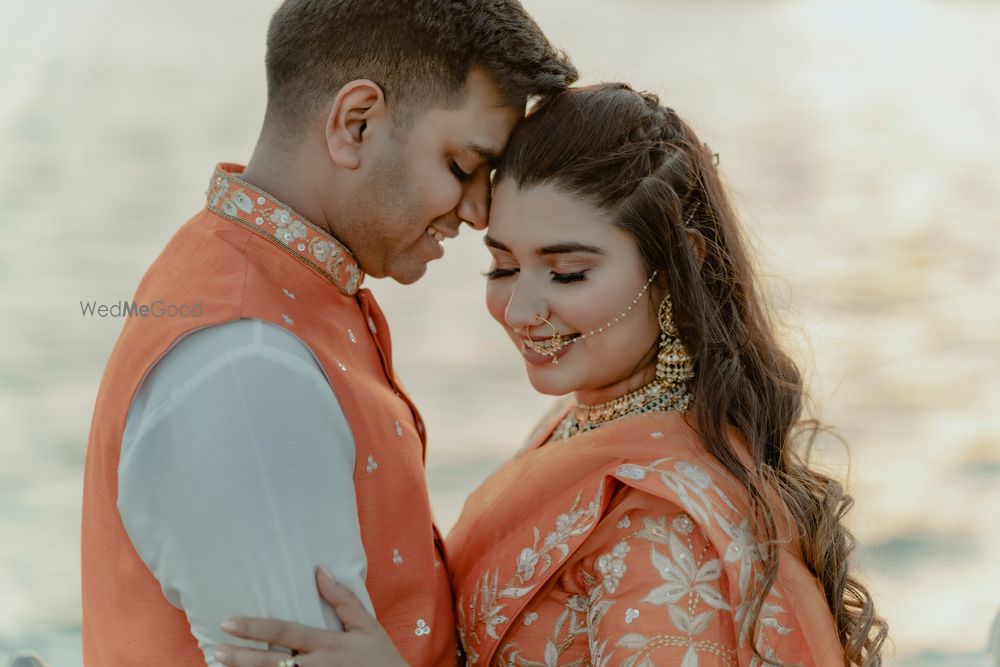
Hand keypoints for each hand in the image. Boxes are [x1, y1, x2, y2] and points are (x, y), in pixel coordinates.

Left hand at [215, 567, 408, 666]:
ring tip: (220, 666)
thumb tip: (320, 570)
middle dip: (241, 657)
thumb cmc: (382, 658)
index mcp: (329, 645)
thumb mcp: (367, 626)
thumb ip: (343, 599)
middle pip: (272, 663)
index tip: (229, 622)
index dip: (256, 627)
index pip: (286, 632)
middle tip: (216, 651)